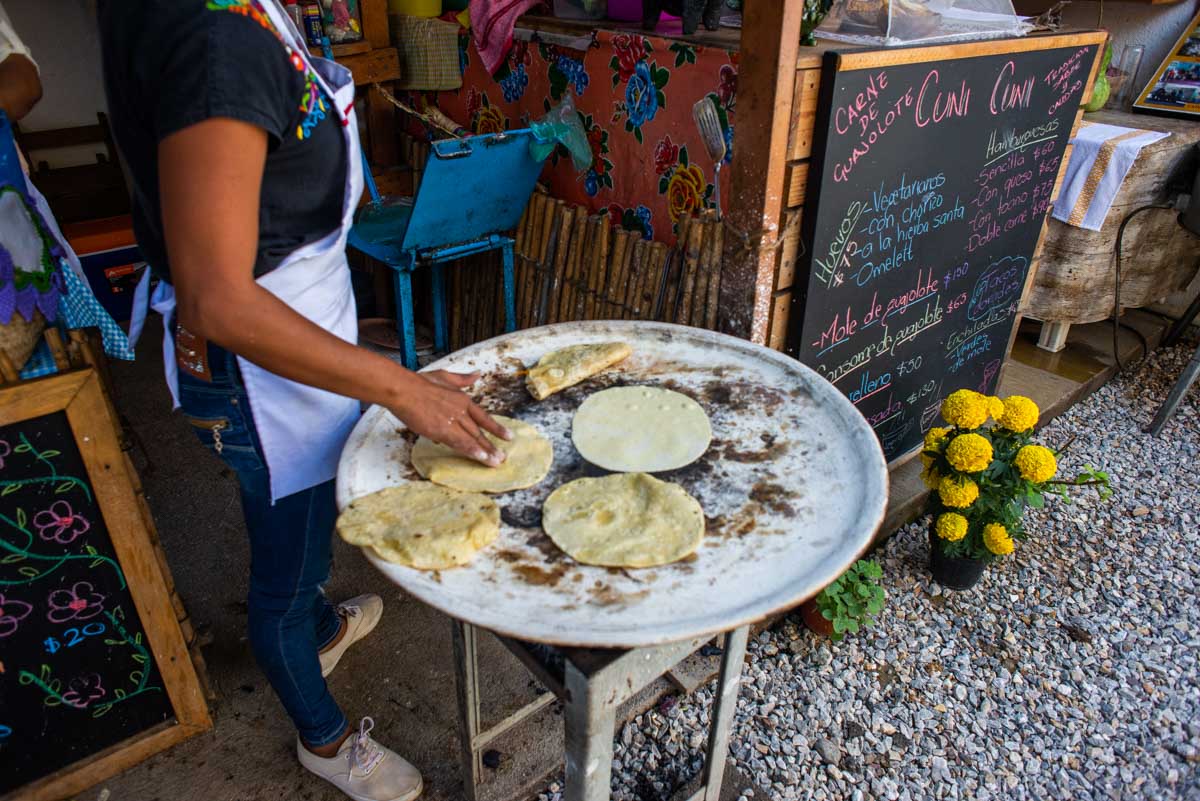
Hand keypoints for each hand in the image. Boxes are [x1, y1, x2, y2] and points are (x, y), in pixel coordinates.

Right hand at [390, 370, 511, 465]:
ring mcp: (452, 421)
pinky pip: (459, 443)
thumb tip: (477, 374)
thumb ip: (462, 379)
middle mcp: (461, 411)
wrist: (404, 389)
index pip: (483, 417)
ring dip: (485, 452)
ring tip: (495, 462)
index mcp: (462, 399)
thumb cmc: (419, 383)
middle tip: (502, 458)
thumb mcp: (445, 376)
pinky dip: (470, 450)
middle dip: (491, 445)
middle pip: (479, 431)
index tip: (508, 436)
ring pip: (472, 439)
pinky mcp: (441, 430)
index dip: (496, 428)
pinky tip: (480, 458)